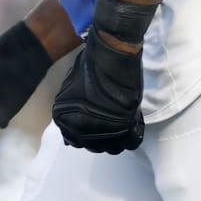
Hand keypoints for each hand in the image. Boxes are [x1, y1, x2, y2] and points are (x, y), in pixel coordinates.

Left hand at [51, 29, 145, 153]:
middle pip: (96, 147)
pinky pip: (131, 141)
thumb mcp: (70, 88)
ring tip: (122, 123)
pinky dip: (133, 134)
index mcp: (66, 121)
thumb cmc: (90, 64)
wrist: (111, 53)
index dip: (89, 134)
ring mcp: (104, 128)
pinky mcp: (125, 123)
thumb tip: (74, 125)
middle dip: (103, 136)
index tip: (98, 125)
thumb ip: (71, 108)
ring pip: (114, 147)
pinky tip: (134, 121)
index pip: (78, 143)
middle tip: (111, 122)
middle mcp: (82, 129)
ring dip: (118, 138)